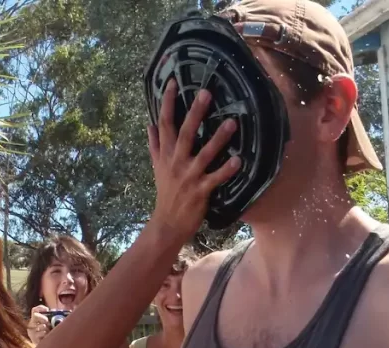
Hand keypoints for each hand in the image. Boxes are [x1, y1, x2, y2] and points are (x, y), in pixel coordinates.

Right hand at [27, 305, 50, 344]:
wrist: (47, 347)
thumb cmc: (49, 334)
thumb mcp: (51, 324)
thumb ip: (53, 318)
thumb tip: (55, 311)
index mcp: (35, 319)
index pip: (35, 310)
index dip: (40, 308)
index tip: (47, 309)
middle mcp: (32, 324)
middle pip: (35, 315)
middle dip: (43, 317)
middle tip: (48, 321)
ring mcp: (31, 331)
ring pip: (40, 325)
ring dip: (46, 328)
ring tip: (49, 331)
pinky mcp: (33, 338)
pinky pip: (40, 333)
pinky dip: (45, 334)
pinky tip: (47, 336)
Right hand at [147, 80, 240, 240]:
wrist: (166, 224)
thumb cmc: (165, 193)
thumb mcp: (157, 167)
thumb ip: (155, 145)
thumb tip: (149, 125)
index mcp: (165, 154)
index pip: (164, 123)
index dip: (168, 103)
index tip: (174, 82)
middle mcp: (176, 162)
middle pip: (184, 133)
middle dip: (195, 112)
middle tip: (206, 92)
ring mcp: (188, 176)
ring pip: (204, 154)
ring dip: (218, 139)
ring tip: (232, 123)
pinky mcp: (200, 191)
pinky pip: (215, 178)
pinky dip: (226, 170)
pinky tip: (239, 161)